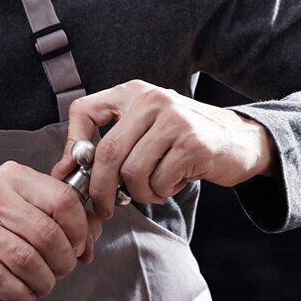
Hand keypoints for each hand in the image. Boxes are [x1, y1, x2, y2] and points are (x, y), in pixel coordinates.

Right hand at [0, 161, 103, 300]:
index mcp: (15, 177)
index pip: (63, 200)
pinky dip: (19, 293)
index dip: (79, 230)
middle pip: (46, 234)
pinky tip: (24, 294)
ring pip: (25, 259)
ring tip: (43, 284)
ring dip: (43, 281)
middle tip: (61, 270)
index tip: (78, 246)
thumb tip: (90, 241)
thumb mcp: (32, 209)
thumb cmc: (0, 226)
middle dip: (63, 261)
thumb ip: (68, 219)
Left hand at [51, 80, 276, 217]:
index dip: (72, 146)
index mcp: (133, 92)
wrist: (239, 140)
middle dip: (100, 189)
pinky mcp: (193, 144)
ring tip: (152, 189)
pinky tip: (173, 184)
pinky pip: (159, 182)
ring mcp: (175, 120)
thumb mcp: (144, 129)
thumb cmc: (183, 140)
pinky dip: (161, 193)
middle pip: (107, 152)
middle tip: (103, 208)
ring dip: (139, 194)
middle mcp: (152, 100)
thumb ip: (108, 144)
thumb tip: (62, 172)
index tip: (72, 174)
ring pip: (132, 173)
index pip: (85, 111)